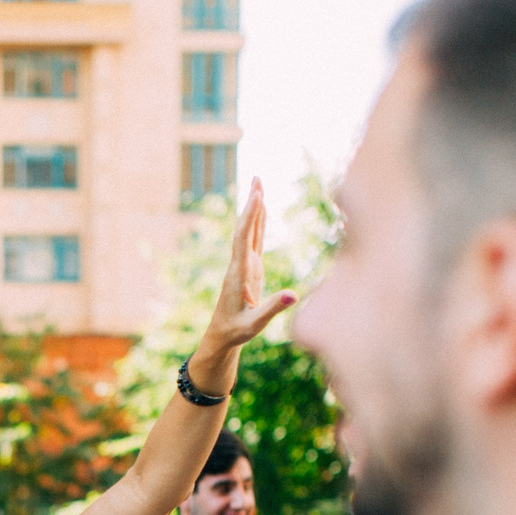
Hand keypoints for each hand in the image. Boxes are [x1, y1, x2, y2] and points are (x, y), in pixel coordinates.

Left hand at [188, 181, 297, 385]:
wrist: (222, 335)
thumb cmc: (237, 331)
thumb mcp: (255, 324)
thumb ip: (272, 308)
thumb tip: (293, 295)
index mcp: (239, 275)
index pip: (244, 240)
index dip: (251, 218)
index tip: (258, 197)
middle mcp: (239, 265)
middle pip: (245, 228)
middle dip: (252, 204)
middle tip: (257, 179)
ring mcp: (244, 264)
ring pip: (249, 231)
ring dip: (254, 208)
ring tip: (258, 184)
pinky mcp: (249, 267)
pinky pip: (254, 239)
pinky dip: (258, 222)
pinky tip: (261, 208)